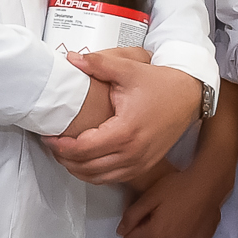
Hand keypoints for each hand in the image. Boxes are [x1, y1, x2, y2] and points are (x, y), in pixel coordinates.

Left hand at [48, 46, 195, 185]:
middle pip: (86, 167)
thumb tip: (72, 59)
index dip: (60, 146)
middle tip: (51, 145)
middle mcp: (132, 153)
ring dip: (77, 169)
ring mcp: (139, 163)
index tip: (48, 137)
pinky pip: (112, 178)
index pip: (82, 149)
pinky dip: (94, 173)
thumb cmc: (160, 83)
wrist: (189, 96)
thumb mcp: (129, 69)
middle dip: (64, 158)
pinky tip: (84, 160)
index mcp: (125, 131)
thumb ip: (98, 64)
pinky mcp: (143, 166)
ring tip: (63, 153)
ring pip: (97, 178)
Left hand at [118, 82, 237, 237]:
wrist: (208, 185)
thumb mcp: (149, 196)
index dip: (131, 227)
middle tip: (152, 218)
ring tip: (163, 229)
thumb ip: (131, 216)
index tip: (139, 216)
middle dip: (146, 235)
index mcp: (156, 233)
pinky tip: (176, 236)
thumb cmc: (177, 187)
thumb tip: (121, 232)